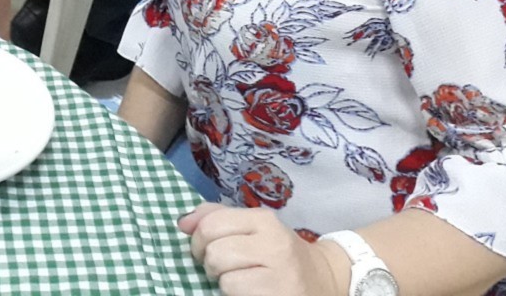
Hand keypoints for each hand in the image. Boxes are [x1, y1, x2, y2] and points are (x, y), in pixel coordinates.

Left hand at [180, 204, 342, 295]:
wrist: (323, 280)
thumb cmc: (278, 253)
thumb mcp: (253, 228)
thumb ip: (216, 218)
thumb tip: (182, 223)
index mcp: (264, 220)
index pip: (211, 223)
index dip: (197, 240)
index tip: (204, 249)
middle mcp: (274, 244)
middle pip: (215, 252)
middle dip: (210, 264)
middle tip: (222, 268)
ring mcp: (281, 275)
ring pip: (225, 280)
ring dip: (224, 284)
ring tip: (238, 281)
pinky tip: (249, 292)